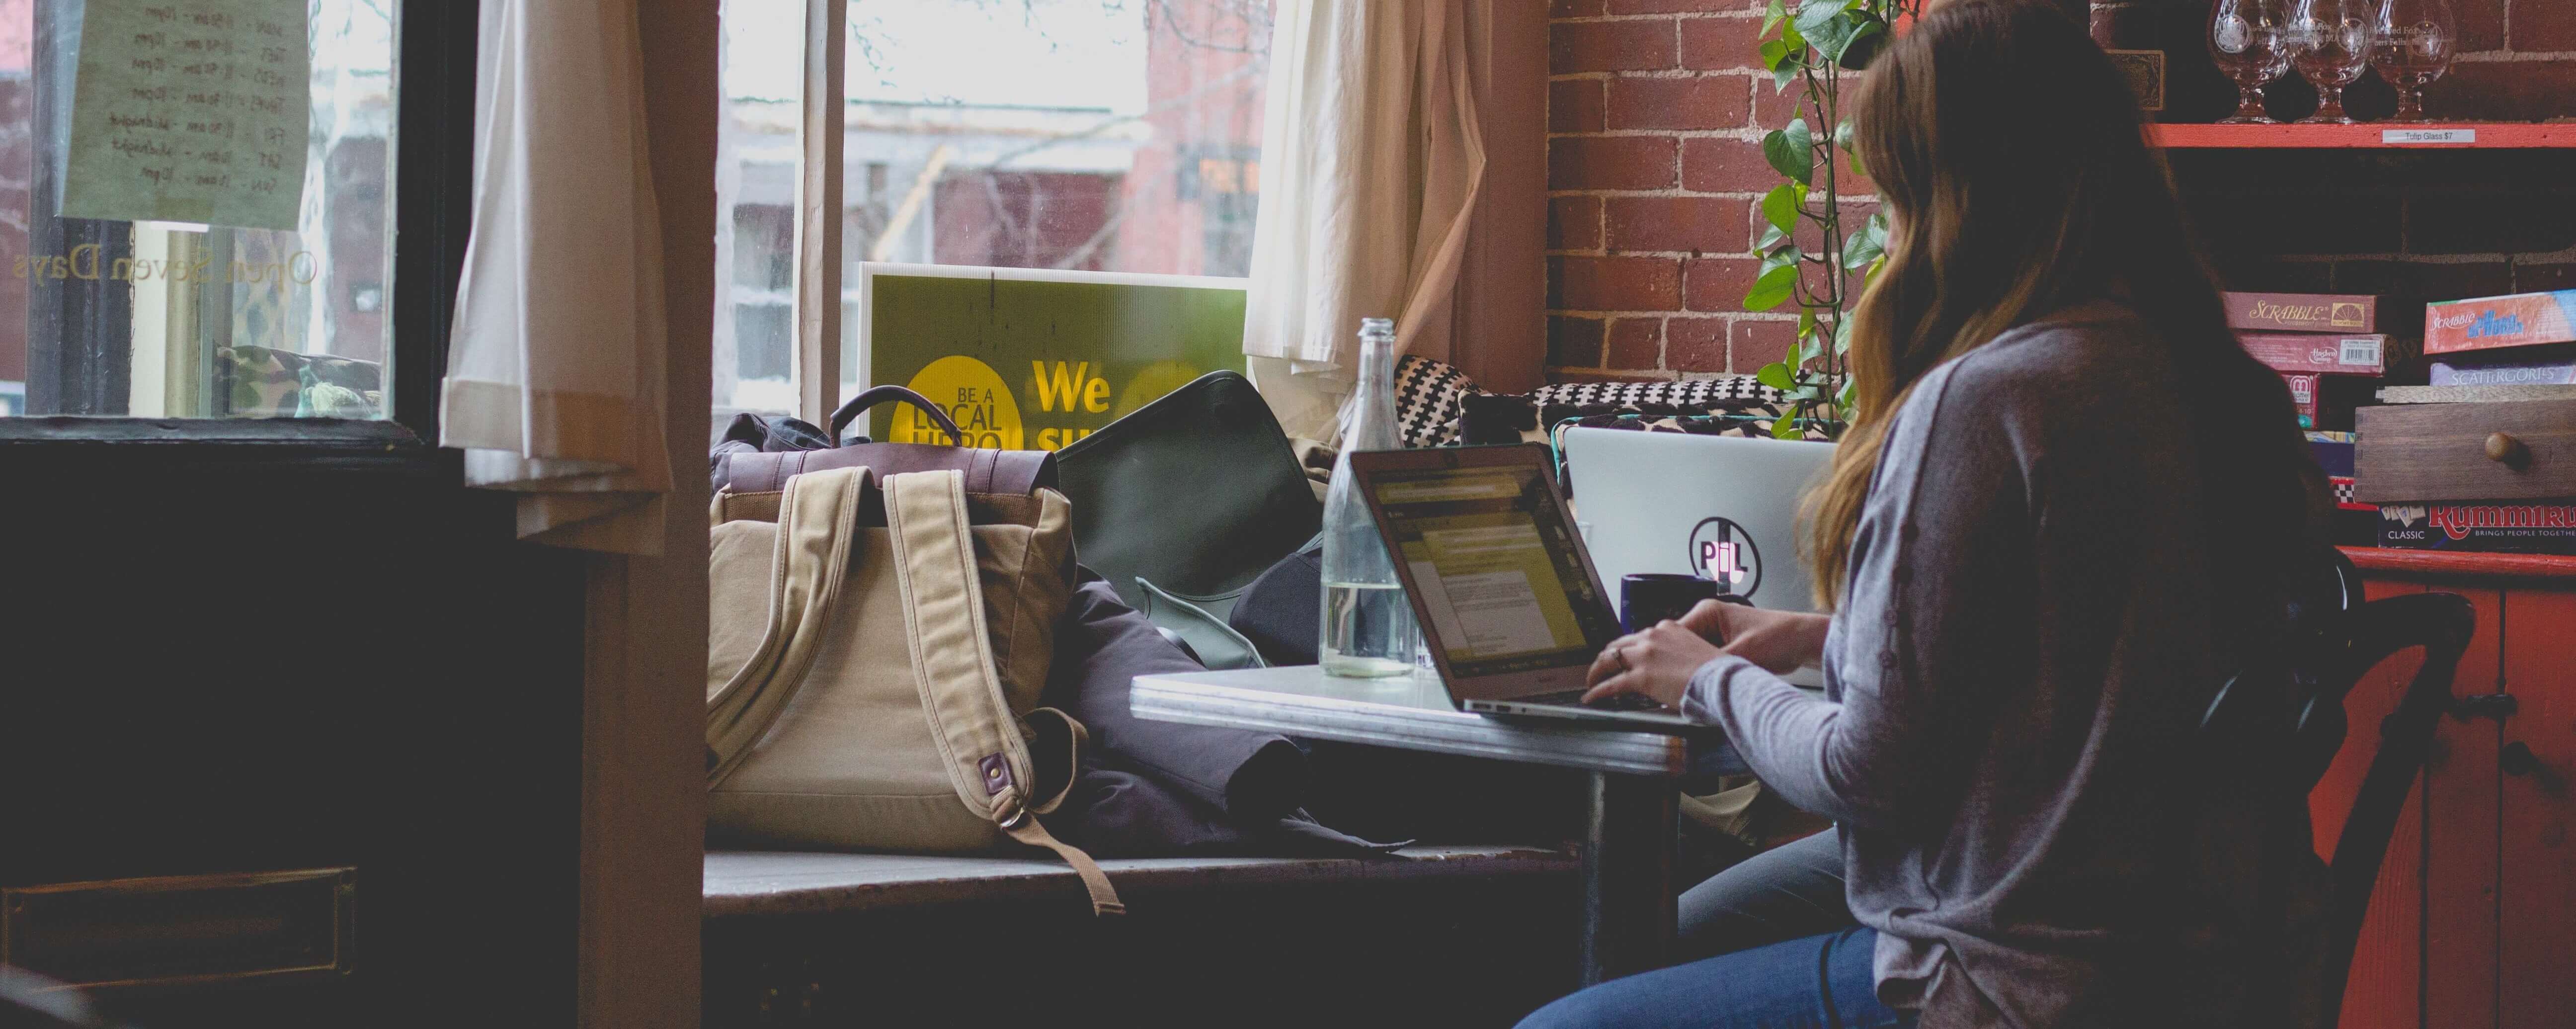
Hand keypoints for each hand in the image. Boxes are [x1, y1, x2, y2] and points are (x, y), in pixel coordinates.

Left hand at [1582, 620, 1722, 709]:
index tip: (1624, 657)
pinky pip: (1610, 684)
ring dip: (1597, 671)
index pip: (1639, 637)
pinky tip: (1591, 697)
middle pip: (1618, 645)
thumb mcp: (1696, 651)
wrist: (1721, 681)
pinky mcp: (1640, 677)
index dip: (1628, 649)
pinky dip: (1597, 691)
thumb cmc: (1716, 671)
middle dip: (1607, 657)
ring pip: (1609, 660)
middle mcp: (1652, 637)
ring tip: (1591, 681)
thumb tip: (1670, 668)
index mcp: (1667, 629)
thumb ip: (1678, 653)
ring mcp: (1644, 656)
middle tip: (1601, 668)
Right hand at [1679, 601, 1829, 674]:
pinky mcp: (1725, 648)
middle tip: (1683, 684)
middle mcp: (1708, 621)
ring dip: (1697, 671)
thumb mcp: (1741, 654)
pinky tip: (1710, 684)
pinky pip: (1707, 662)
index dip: (1669, 658)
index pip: (1673, 636)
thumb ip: (1711, 666)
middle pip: (1681, 648)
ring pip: (1693, 657)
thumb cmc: (1779, 637)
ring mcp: (1716, 634)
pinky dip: (1708, 673)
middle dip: (1682, 666)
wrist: (1804, 642)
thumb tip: (1688, 680)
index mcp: (1707, 612)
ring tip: (1700, 684)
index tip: (1667, 676)